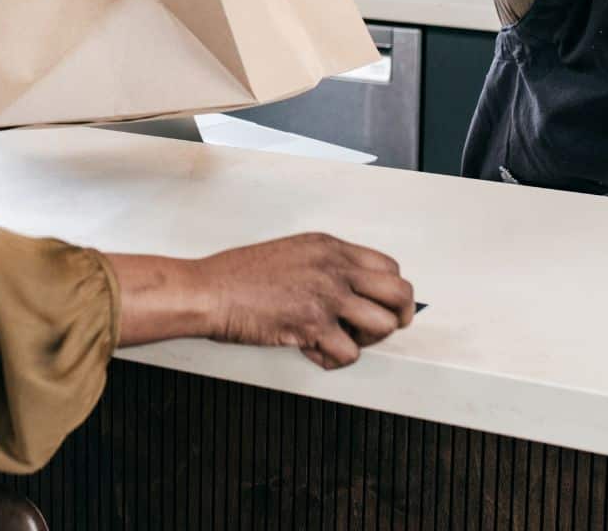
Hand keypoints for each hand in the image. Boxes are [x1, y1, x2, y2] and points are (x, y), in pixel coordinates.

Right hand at [196, 233, 414, 369]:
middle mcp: (334, 267)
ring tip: (339, 340)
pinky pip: (350, 354)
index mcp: (329, 247)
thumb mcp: (291, 252)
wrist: (208, 291)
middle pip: (399, 293)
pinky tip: (312, 351)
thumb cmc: (237, 276)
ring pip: (383, 325)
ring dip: (365, 341)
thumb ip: (324, 265)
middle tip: (377, 330)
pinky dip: (333, 360)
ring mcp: (326, 295)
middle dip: (396, 318)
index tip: (382, 307)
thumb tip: (350, 288)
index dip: (391, 292)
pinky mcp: (313, 324)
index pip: (389, 266)